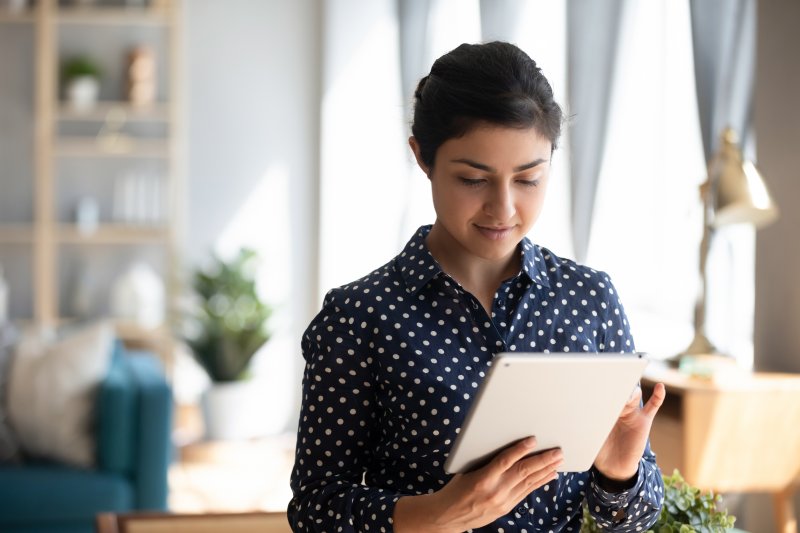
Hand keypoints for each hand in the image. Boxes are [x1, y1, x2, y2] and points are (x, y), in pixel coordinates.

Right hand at [393, 437, 562, 532]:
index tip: (533, 439)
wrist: (448, 515)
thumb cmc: (455, 488)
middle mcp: (495, 491)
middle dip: (543, 460)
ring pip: (528, 482)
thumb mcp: (466, 469)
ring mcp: (502, 502)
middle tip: (558, 451)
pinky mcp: (506, 508)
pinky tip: (549, 475)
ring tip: (558, 461)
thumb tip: (507, 445)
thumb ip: (486, 460)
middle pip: (523, 472)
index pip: (506, 461)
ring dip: (545, 470)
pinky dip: (539, 482)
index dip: (520, 449)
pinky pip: (526, 492)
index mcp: (482, 479)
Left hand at [593, 382, 665, 480]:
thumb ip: (593, 423)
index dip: (601, 388)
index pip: (602, 394)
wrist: (614, 466)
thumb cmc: (599, 449)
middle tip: (612, 385)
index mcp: (602, 408)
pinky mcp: (644, 420)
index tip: (597, 383)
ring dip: (631, 393)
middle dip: (616, 387)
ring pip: (632, 396)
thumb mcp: (592, 435)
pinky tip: (660, 387)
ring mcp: (632, 413)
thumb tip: (587, 411)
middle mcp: (617, 408)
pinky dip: (658, 396)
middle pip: (618, 391)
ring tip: (628, 395)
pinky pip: (653, 406)